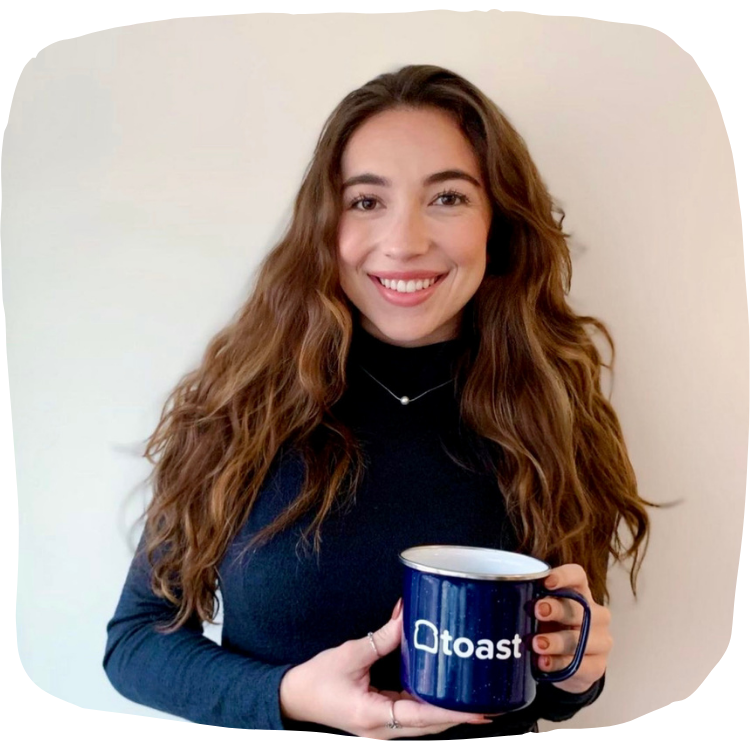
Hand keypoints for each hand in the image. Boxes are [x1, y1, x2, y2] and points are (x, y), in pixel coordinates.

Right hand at [279, 598, 495, 737]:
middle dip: (459, 714)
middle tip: (487, 700)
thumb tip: (408, 617)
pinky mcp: (380, 719)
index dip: (454, 713)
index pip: (423, 717)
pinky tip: (442, 692)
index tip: (479, 710)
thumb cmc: (316, 680)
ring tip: (472, 697)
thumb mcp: (351, 654)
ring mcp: (382, 727)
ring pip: (423, 723)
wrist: (292, 698)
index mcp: (375, 717)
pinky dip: (429, 705)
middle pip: (430, 724)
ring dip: (446, 710)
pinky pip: (411, 715)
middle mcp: (383, 729)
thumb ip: (383, 638)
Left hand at [533, 563, 611, 693]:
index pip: (577, 576)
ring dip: (557, 641)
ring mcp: (600, 640)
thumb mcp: (541, 611)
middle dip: (556, 609)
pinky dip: (560, 664)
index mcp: (580, 592)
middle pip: (579, 607)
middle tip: (536, 611)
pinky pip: (582, 665)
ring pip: (582, 638)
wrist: (566, 663)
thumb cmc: (549, 627)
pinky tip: (544, 662)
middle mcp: (595, 614)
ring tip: (536, 644)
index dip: (564, 576)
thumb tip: (501, 595)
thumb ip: (529, 601)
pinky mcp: (597, 665)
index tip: (546, 582)